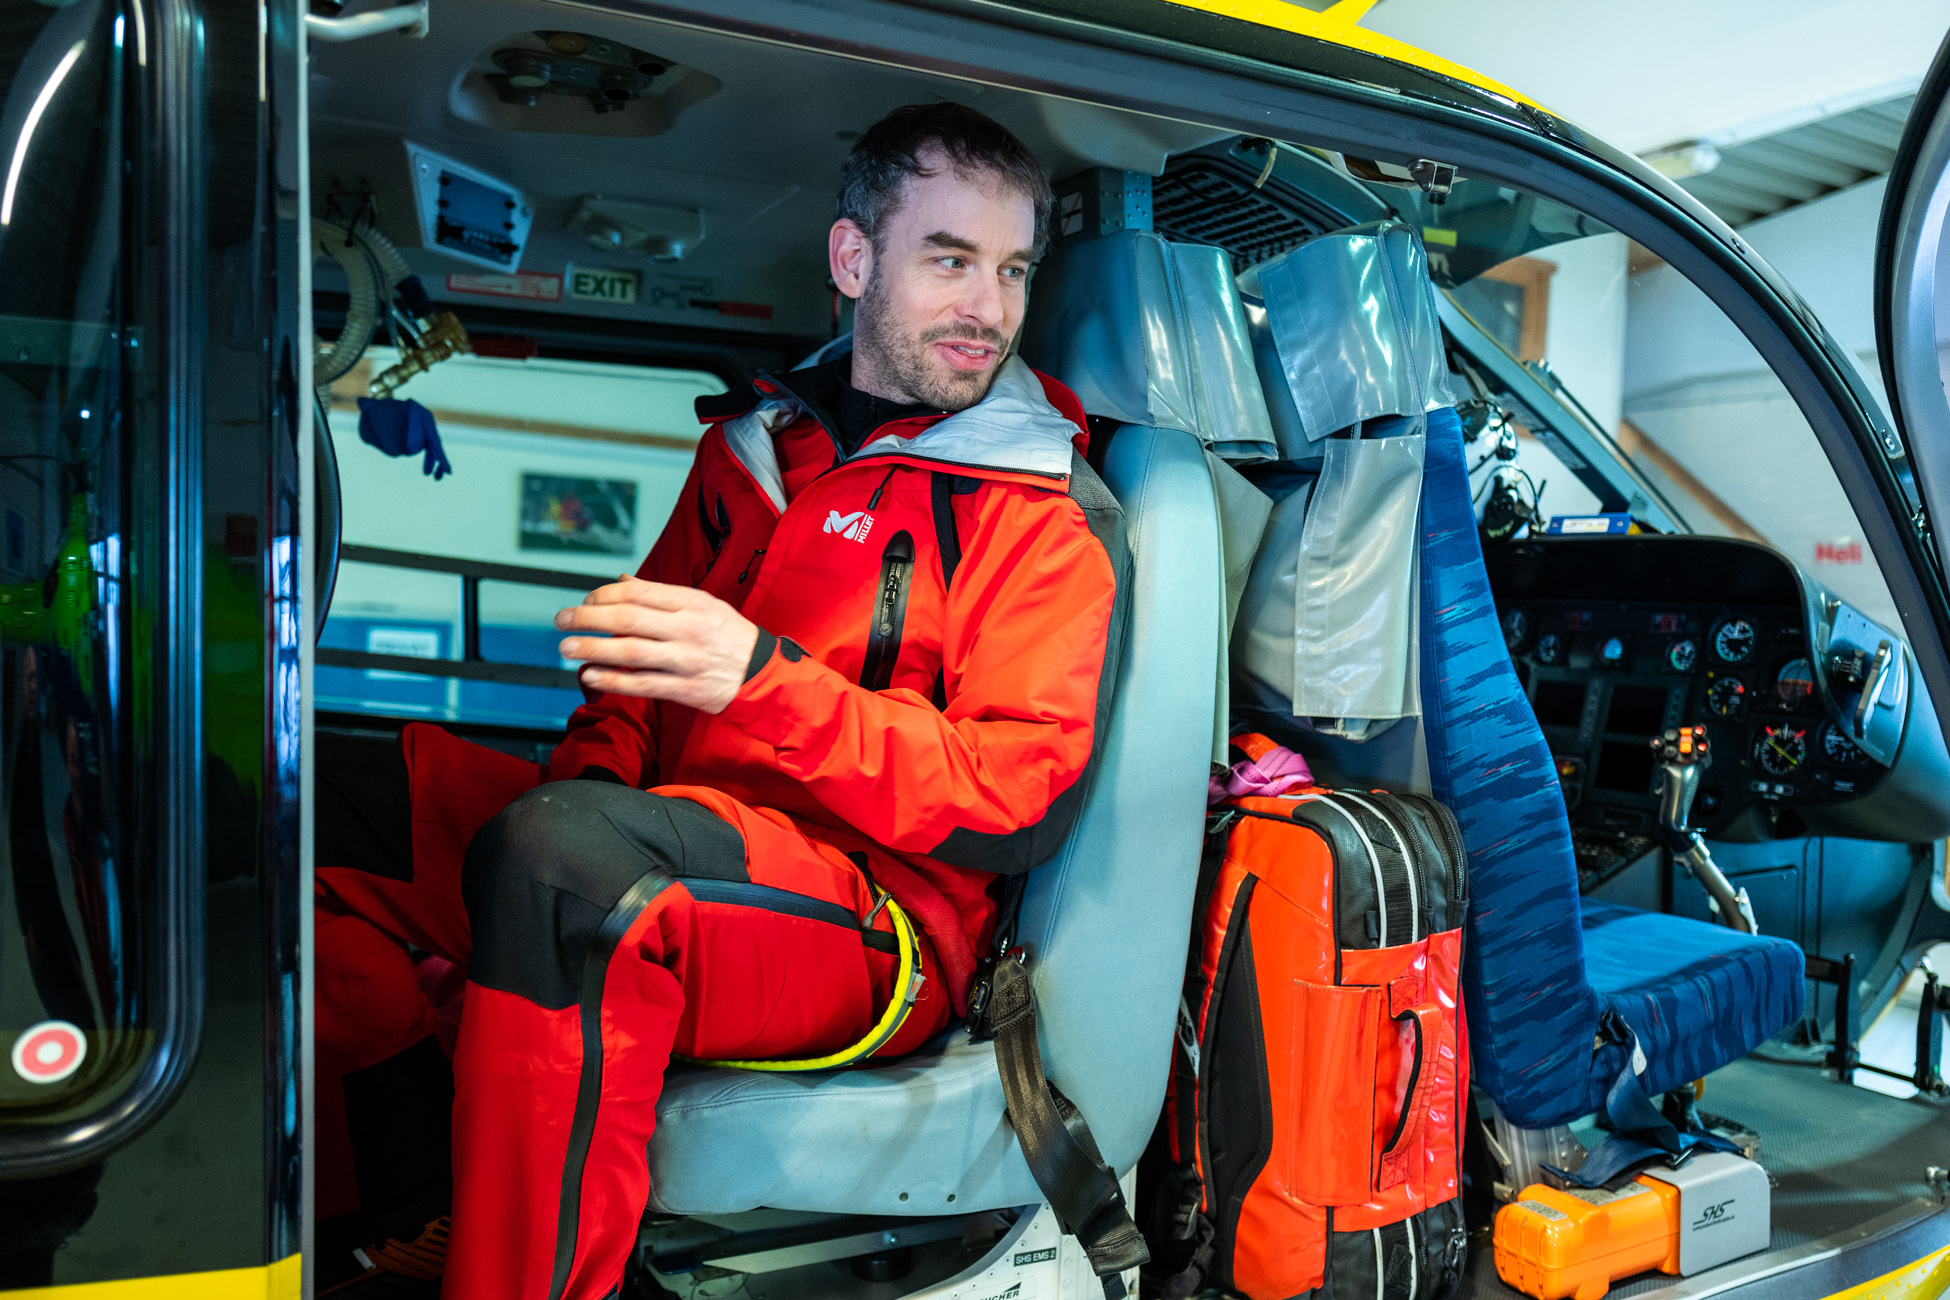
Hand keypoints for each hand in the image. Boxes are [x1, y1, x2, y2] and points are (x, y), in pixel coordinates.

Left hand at [556, 577, 759, 713]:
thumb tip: (622, 580)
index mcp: (691, 603)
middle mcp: (688, 629)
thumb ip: (661, 595)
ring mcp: (687, 660)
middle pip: (628, 619)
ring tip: (567, 647)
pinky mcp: (686, 689)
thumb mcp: (703, 604)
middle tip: (562, 620)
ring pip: (631, 652)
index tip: (585, 601)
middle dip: (588, 618)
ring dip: (593, 649)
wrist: (762, 673)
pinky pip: (643, 684)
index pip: (638, 592)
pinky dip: (614, 680)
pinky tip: (591, 675)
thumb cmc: (729, 636)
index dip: (604, 595)